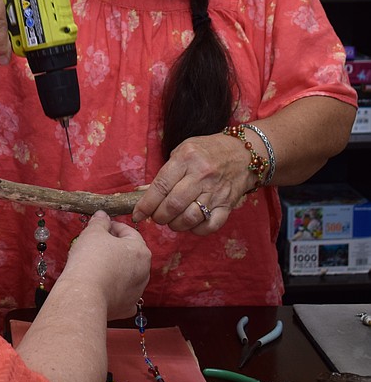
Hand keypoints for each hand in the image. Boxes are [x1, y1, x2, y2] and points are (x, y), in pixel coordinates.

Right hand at [61, 211, 150, 320]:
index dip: (112, 226)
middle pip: (129, 254)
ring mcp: (137, 292)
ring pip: (126, 275)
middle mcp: (144, 272)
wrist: (84, 295)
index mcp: (141, 251)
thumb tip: (102, 216)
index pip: (128, 232)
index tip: (99, 227)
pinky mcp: (126, 307)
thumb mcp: (93, 232)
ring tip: (94, 266)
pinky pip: (123, 295)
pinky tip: (103, 287)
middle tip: (94, 245)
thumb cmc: (90, 260)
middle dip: (113, 248)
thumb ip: (100, 222)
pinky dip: (114, 291)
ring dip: (114, 269)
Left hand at [131, 131, 255, 232]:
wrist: (244, 153)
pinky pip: (210, 225)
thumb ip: (164, 173)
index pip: (161, 186)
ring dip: (175, 225)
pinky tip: (191, 224)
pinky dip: (196, 230)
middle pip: (173, 205)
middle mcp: (202, 175)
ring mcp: (216, 191)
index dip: (146, 204)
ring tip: (172, 220)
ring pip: (190, 218)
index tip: (137, 214)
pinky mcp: (228, 205)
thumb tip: (142, 193)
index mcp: (187, 158)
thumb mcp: (182, 151)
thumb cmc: (207, 151)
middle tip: (157, 216)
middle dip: (159, 216)